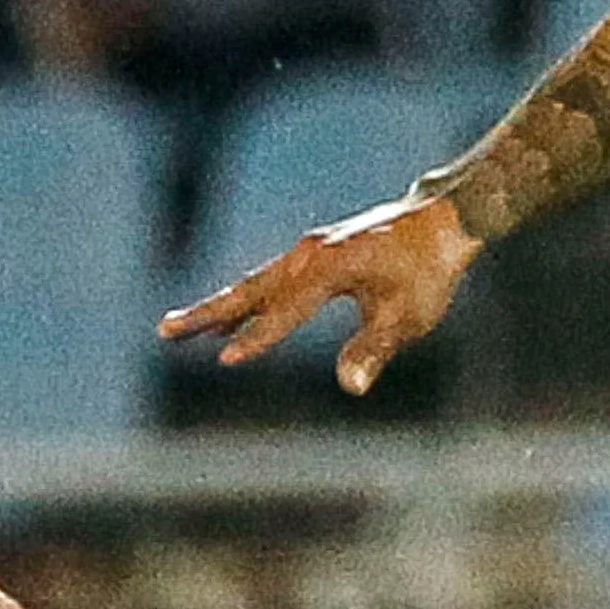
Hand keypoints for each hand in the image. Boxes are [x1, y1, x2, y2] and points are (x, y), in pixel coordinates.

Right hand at [157, 192, 477, 393]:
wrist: (444, 222)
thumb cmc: (429, 272)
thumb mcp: (409, 316)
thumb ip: (375, 349)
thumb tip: (350, 386)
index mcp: (331, 266)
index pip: (287, 309)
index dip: (259, 337)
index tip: (226, 359)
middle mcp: (310, 254)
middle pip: (250, 289)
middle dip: (207, 313)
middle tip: (165, 332)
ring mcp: (308, 252)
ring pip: (253, 285)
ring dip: (217, 307)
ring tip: (177, 329)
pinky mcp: (313, 255)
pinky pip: (270, 282)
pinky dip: (245, 300)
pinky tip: (228, 319)